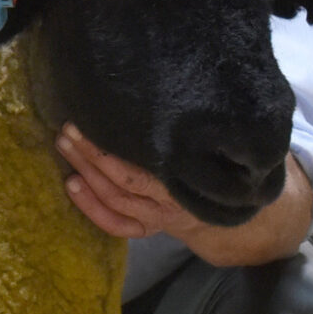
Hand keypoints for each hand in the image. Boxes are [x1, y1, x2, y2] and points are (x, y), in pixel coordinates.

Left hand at [57, 123, 312, 267]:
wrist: (247, 217)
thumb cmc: (232, 165)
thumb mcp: (232, 144)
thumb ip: (216, 126)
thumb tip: (209, 85)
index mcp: (194, 178)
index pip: (151, 163)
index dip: (121, 146)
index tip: (101, 119)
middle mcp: (174, 200)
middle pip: (125, 179)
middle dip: (94, 154)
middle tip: (70, 127)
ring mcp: (158, 218)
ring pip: (116, 199)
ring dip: (87, 173)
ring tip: (65, 145)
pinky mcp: (149, 228)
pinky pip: (116, 225)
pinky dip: (92, 209)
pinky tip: (72, 186)